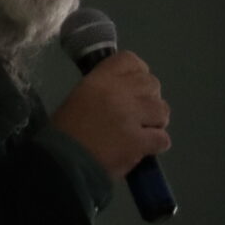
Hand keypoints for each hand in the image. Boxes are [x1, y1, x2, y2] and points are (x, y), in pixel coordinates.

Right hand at [50, 51, 169, 177]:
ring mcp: (130, 116)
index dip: (138, 72)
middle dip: (149, 98)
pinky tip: (145, 148)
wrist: (62, 163)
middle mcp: (118, 93)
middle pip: (152, 83)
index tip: (134, 86)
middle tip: (139, 113)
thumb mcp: (78, 99)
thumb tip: (126, 95)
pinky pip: (162, 138)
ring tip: (143, 131)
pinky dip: (157, 144)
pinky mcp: (139, 140)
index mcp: (98, 81)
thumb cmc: (64, 134)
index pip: (129, 60)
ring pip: (162, 110)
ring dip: (156, 121)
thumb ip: (103, 91)